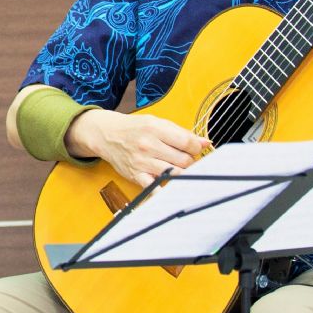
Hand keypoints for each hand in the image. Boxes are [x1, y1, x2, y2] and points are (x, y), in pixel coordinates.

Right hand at [68, 110, 209, 187]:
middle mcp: (148, 145)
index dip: (197, 147)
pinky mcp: (136, 175)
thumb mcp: (156, 122)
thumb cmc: (134, 128)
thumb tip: (206, 143)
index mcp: (155, 129)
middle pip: (184, 160)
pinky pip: (155, 188)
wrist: (106, 135)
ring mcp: (142, 162)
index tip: (196, 148)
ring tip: (178, 167)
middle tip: (185, 158)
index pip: (188, 142)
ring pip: (175, 173)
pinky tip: (171, 187)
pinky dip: (165, 190)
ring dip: (182, 173)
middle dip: (190, 160)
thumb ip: (181, 133)